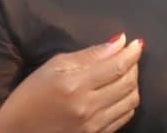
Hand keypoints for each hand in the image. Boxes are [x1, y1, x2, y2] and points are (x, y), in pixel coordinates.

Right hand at [0, 34, 141, 132]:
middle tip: (129, 57)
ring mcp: (93, 126)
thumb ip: (88, 55)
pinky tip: (119, 93)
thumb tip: (119, 41)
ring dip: (133, 84)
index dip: (132, 53)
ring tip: (124, 74)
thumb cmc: (29, 97)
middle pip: (128, 83)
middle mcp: (87, 107)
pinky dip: (127, 102)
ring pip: (131, 101)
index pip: (117, 66)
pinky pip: (124, 117)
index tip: (137, 44)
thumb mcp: (52, 67)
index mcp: (75, 85)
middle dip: (134, 66)